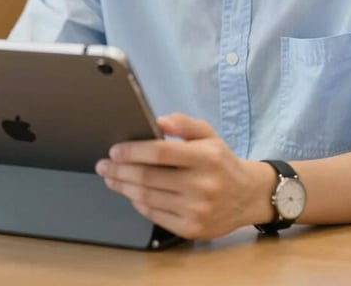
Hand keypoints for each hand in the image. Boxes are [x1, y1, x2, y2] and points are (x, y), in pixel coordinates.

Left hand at [95, 112, 270, 239]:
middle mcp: (202, 185)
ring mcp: (197, 210)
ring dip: (123, 187)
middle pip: (148, 177)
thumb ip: (183, 123)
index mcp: (205, 157)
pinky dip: (138, 203)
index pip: (160, 152)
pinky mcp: (192, 229)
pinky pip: (155, 216)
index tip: (114, 150)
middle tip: (103, 165)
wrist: (248, 195)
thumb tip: (158, 120)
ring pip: (147, 198)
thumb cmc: (221, 161)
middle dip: (119, 170)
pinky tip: (131, 194)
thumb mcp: (208, 134)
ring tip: (111, 178)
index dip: (133, 151)